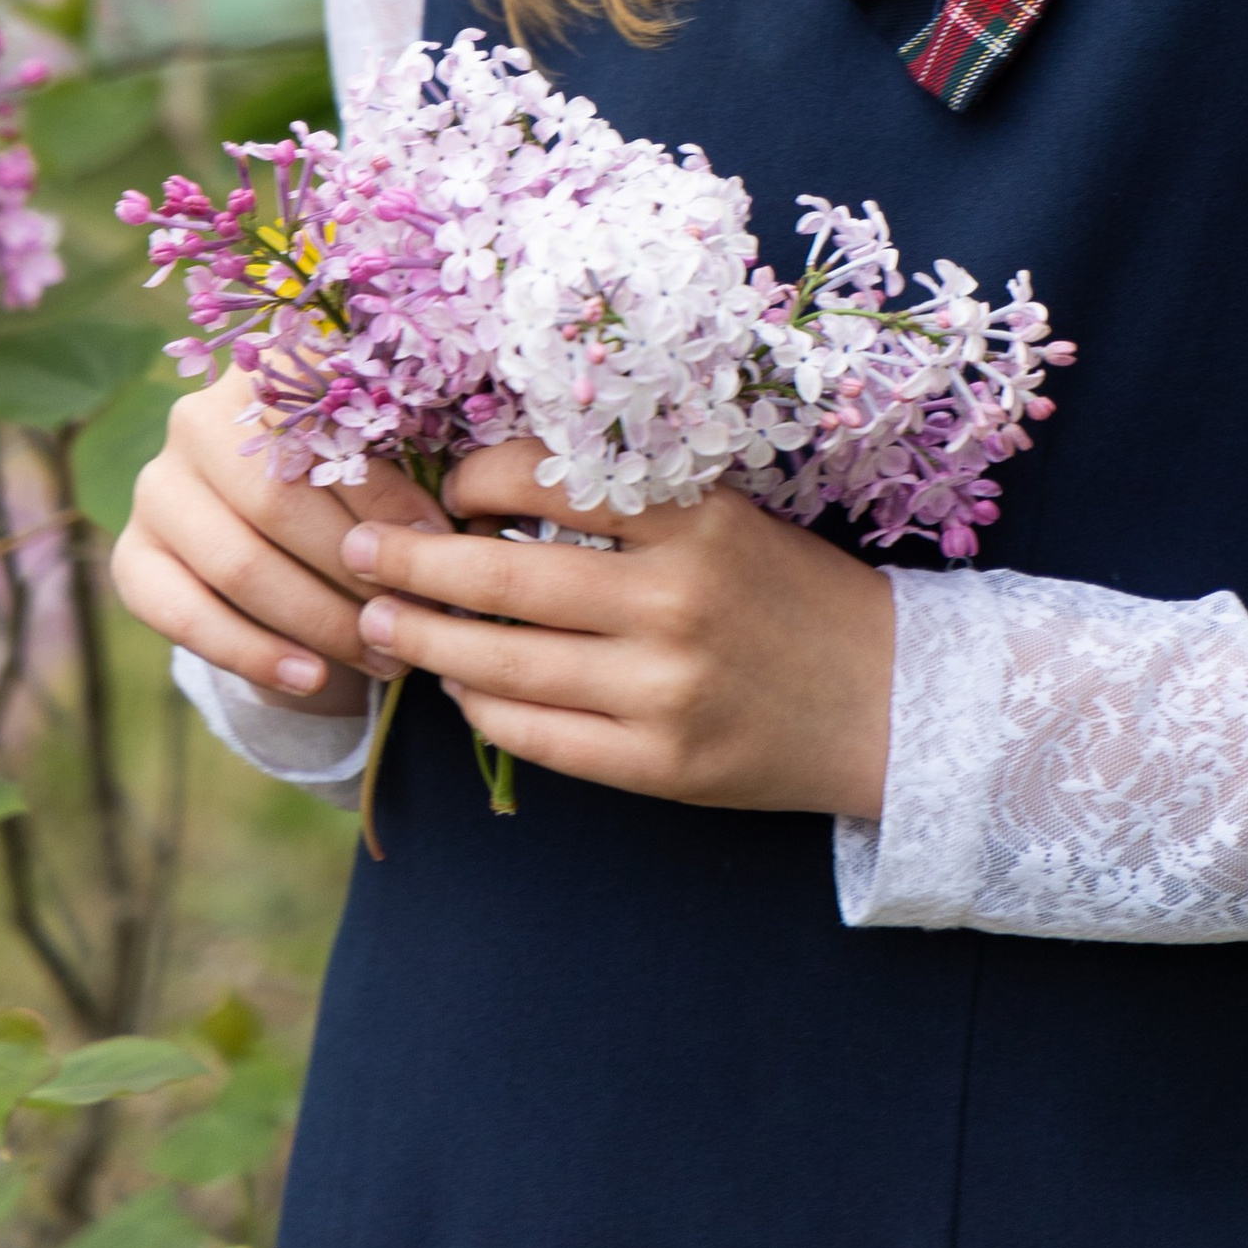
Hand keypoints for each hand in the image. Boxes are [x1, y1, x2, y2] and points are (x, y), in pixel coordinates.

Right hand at [110, 363, 449, 717]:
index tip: (442, 547)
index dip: (387, 493)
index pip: (324, 430)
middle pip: (280, 502)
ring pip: (240, 564)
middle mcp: (196, 419)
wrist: (263, 527)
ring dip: (318, 621)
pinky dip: (254, 654)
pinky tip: (310, 679)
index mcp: (264, 371)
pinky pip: (186, 615)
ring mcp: (156, 488)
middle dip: (356, 571)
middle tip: (415, 619)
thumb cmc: (345, 481)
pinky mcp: (133, 555)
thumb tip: (456, 535)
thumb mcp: (375, 456)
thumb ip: (406, 470)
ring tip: (382, 657)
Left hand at [340, 441, 896, 820]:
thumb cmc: (796, 594)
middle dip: (412, 565)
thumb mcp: (730, 519)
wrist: (889, 701)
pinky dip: (484, 708)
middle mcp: (675, 600)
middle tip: (358, 554)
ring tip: (382, 627)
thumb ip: (634, 506)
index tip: (444, 486)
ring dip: (428, 643)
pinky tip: (463, 687)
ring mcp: (663, 690)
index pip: (550, 481)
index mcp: (695, 519)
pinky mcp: (657, 765)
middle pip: (503, 580)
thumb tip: (499, 494)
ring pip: (504, 665)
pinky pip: (537, 736)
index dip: (475, 481)